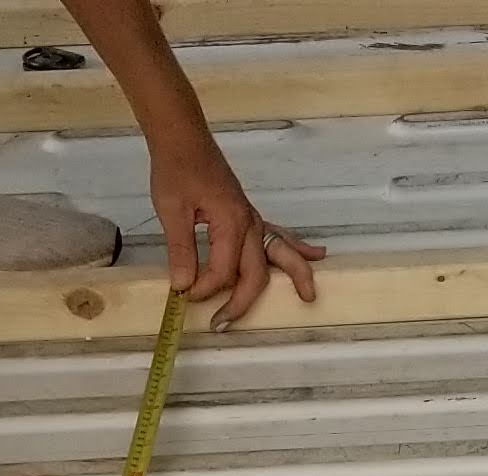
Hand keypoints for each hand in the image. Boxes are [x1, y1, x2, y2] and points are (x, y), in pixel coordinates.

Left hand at [151, 143, 324, 327]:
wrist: (184, 138)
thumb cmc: (177, 169)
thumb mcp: (172, 210)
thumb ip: (182, 250)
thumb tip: (183, 287)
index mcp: (231, 224)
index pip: (223, 271)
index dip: (203, 289)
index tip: (182, 295)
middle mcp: (249, 224)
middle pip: (256, 273)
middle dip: (241, 302)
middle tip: (223, 324)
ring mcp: (253, 219)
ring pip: (279, 254)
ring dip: (296, 274)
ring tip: (309, 295)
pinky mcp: (250, 214)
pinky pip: (278, 235)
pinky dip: (296, 246)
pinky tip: (315, 254)